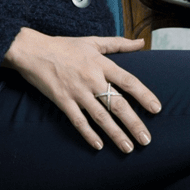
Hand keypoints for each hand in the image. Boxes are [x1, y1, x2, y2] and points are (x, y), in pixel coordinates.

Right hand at [1, 27, 160, 151]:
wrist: (33, 51)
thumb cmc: (64, 46)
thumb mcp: (93, 41)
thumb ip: (119, 44)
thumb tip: (141, 42)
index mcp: (101, 64)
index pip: (128, 81)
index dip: (143, 95)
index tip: (156, 109)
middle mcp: (92, 79)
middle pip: (117, 104)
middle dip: (134, 124)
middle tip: (146, 140)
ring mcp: (77, 92)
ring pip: (101, 117)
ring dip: (116, 134)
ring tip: (128, 148)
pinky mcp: (63, 101)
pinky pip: (79, 121)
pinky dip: (89, 134)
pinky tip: (99, 145)